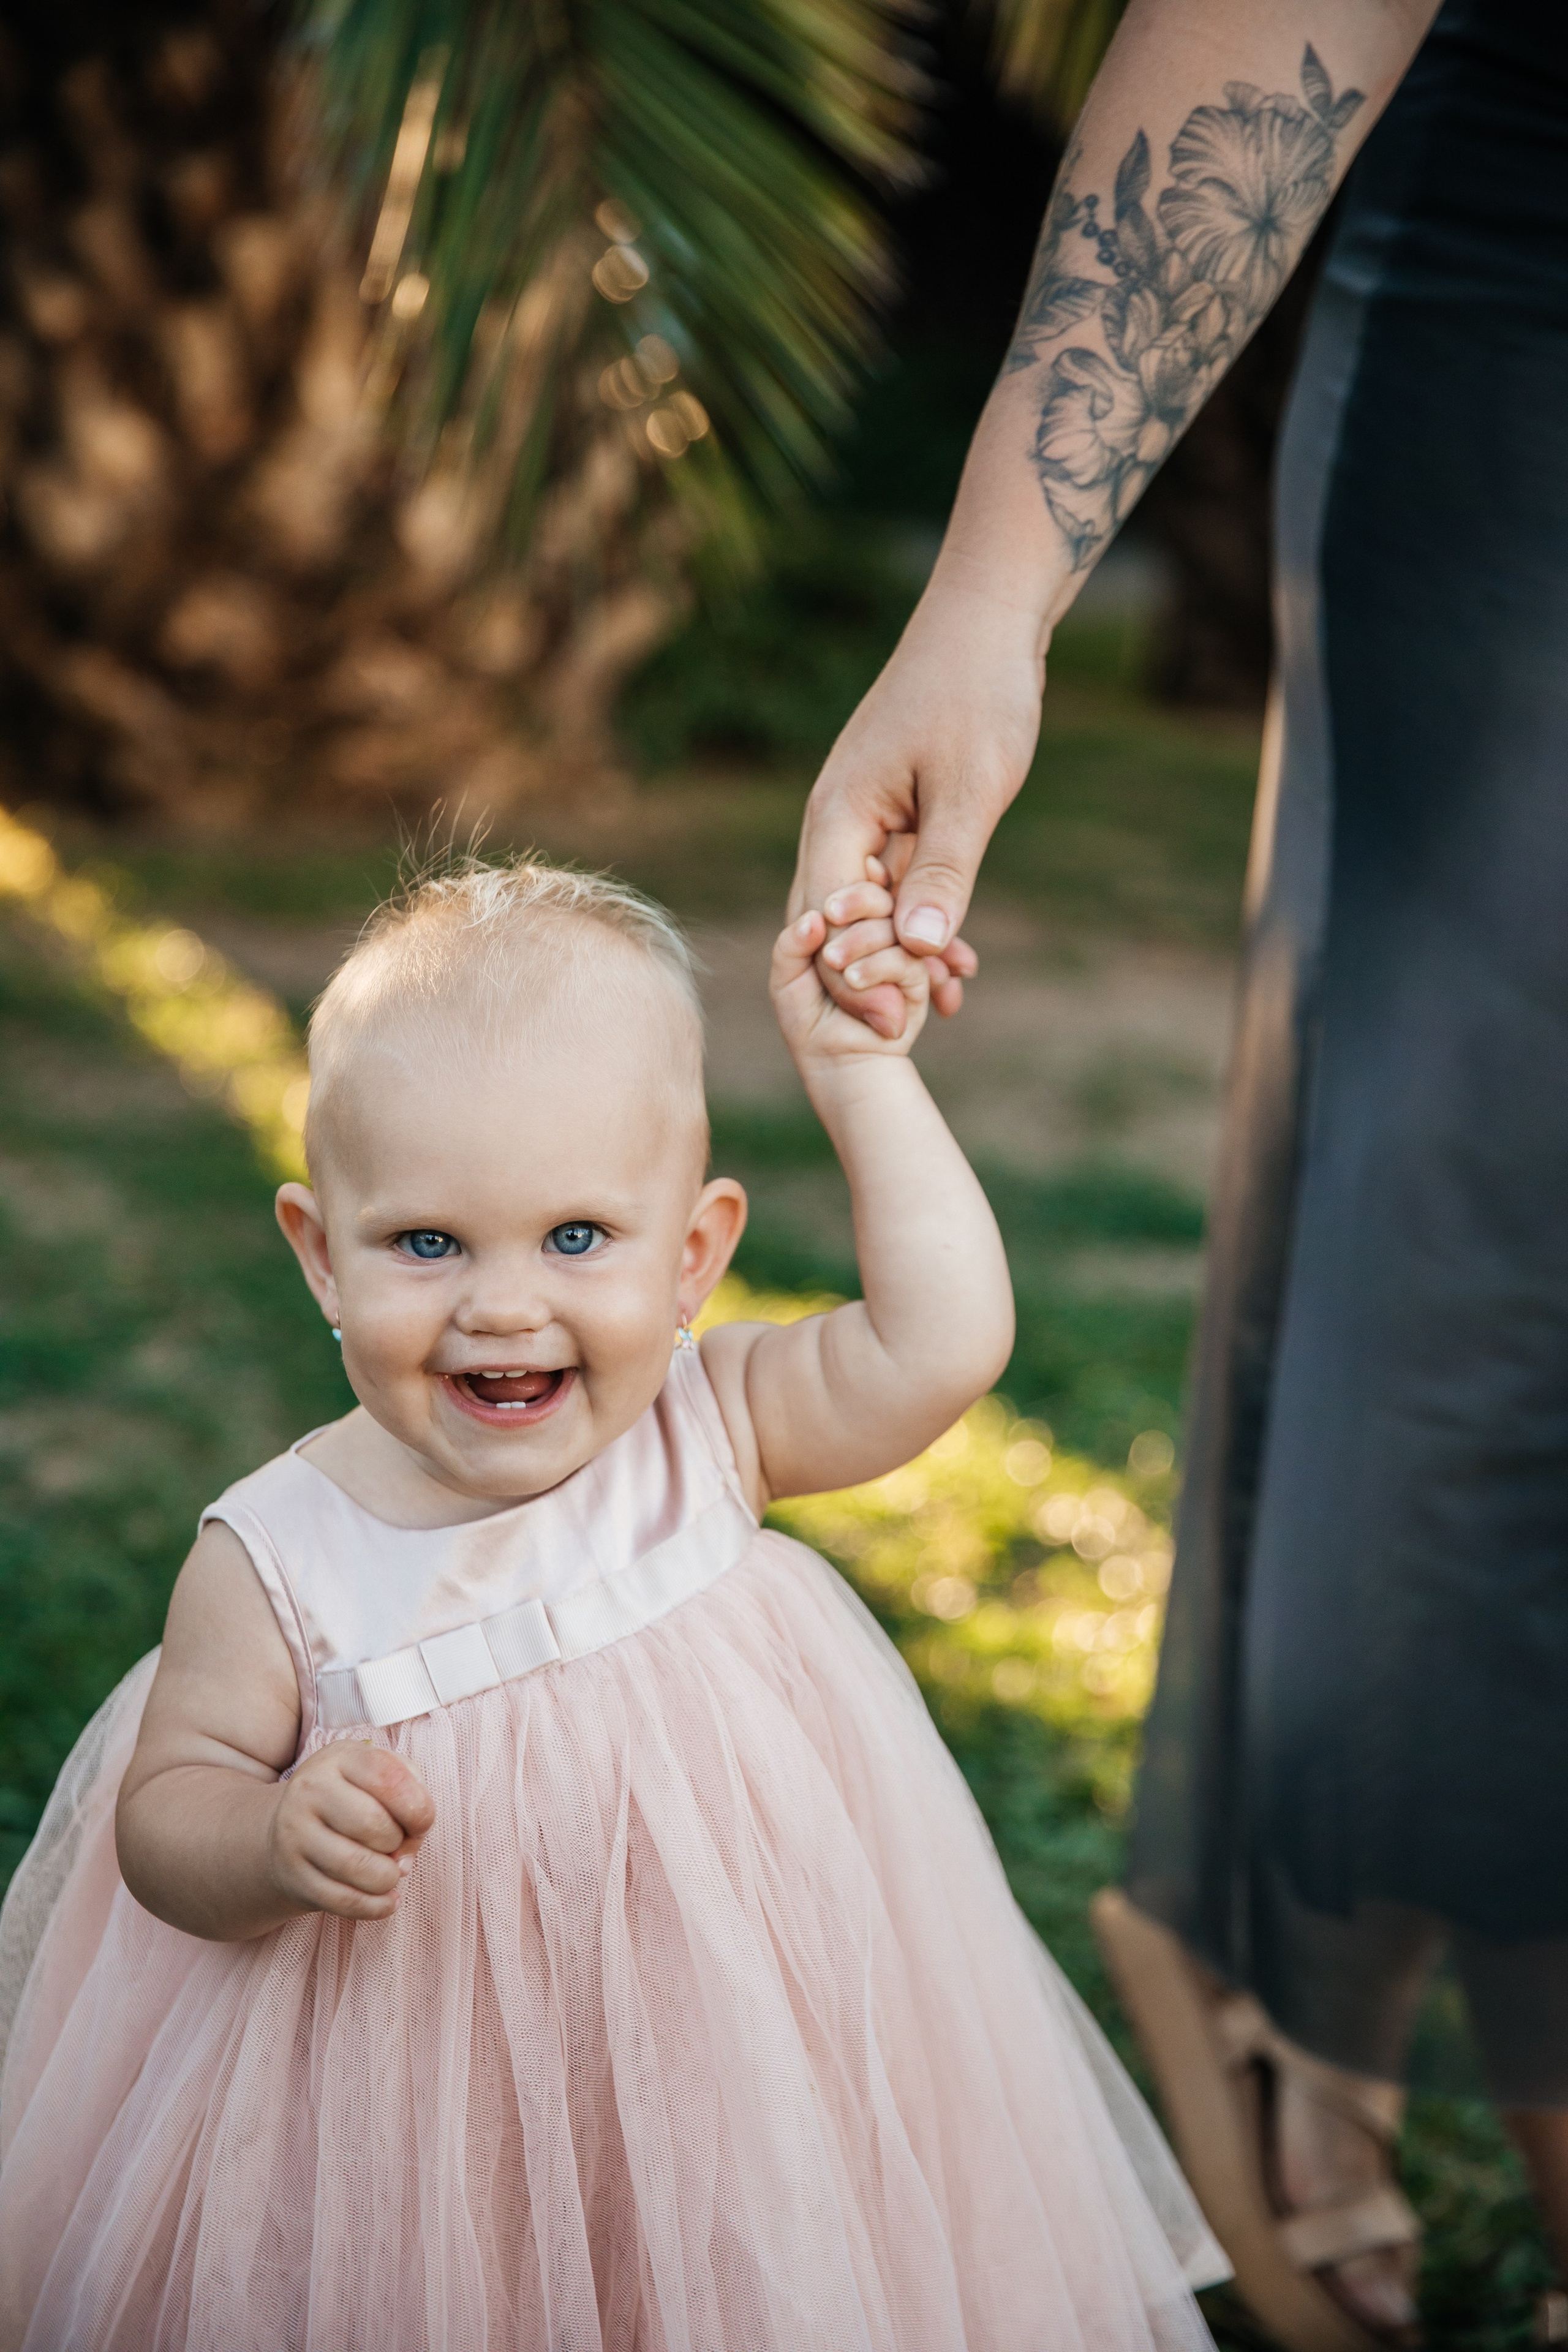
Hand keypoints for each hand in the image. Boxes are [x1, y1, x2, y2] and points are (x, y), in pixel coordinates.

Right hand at [266, 1743, 434, 1922]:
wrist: (287, 1828)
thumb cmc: (351, 1801)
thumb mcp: (379, 1779)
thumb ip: (410, 1798)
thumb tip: (406, 1853)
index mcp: (339, 1758)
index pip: (389, 1778)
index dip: (418, 1807)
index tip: (421, 1822)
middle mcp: (310, 1790)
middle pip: (374, 1824)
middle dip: (400, 1842)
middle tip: (397, 1846)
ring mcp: (294, 1833)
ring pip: (356, 1867)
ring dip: (388, 1878)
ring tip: (390, 1873)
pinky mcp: (292, 1874)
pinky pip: (342, 1901)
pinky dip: (375, 1907)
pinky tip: (386, 1901)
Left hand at [772, 865, 930, 1078]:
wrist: (839, 1063)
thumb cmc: (808, 1017)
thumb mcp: (788, 980)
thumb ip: (792, 946)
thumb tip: (814, 921)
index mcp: (841, 917)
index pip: (850, 877)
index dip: (845, 883)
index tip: (831, 904)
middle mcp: (874, 925)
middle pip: (878, 889)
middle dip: (860, 904)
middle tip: (836, 936)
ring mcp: (898, 947)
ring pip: (893, 920)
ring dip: (866, 942)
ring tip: (847, 978)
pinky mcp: (917, 975)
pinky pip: (907, 956)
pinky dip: (883, 968)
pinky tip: (859, 984)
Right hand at [791, 574, 1045, 1034]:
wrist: (987, 624)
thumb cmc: (978, 694)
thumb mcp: (970, 790)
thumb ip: (944, 871)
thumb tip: (917, 949)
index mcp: (837, 818)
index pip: (825, 921)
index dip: (855, 975)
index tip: (898, 1022)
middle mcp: (836, 823)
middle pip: (836, 924)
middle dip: (874, 976)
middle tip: (923, 1022)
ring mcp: (862, 819)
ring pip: (870, 909)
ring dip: (902, 954)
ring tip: (949, 1000)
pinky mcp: (893, 814)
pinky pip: (896, 884)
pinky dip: (921, 920)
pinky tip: (957, 960)